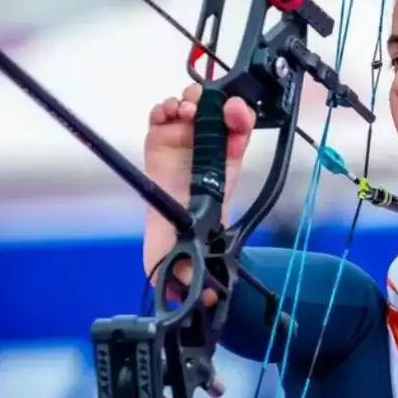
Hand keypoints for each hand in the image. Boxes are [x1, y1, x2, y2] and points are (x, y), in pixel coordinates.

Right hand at [143, 83, 255, 305]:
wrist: (168, 241)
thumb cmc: (191, 240)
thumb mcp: (200, 254)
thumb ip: (199, 273)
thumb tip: (203, 297)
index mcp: (224, 168)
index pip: (239, 133)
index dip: (239, 119)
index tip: (233, 115)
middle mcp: (206, 151)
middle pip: (216, 111)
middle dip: (211, 101)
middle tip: (199, 108)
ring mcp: (182, 144)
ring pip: (190, 108)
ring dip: (186, 102)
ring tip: (181, 111)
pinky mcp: (158, 141)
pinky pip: (161, 115)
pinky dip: (162, 108)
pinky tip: (163, 115)